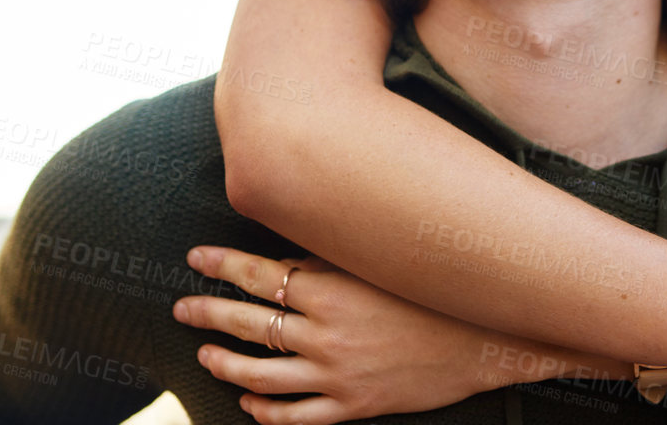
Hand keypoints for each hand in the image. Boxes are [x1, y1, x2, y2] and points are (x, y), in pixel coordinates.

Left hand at [171, 246, 496, 422]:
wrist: (484, 338)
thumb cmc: (434, 291)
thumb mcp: (379, 266)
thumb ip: (327, 264)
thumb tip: (280, 264)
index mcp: (333, 292)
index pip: (260, 275)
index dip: (222, 264)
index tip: (195, 257)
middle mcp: (327, 335)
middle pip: (250, 324)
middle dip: (208, 312)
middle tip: (182, 307)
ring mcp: (337, 376)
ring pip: (262, 377)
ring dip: (226, 364)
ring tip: (206, 354)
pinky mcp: (352, 407)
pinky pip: (295, 417)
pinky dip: (264, 412)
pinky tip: (248, 403)